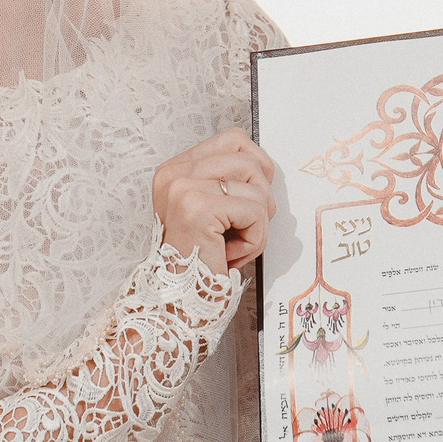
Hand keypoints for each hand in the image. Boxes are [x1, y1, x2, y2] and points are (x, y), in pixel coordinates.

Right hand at [153, 129, 277, 271]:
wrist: (182, 301)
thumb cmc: (204, 259)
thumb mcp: (216, 209)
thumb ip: (232, 181)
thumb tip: (268, 167)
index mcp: (175, 169)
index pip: (234, 140)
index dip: (257, 168)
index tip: (247, 202)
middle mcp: (173, 174)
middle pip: (249, 159)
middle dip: (261, 199)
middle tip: (242, 229)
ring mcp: (182, 188)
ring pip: (257, 186)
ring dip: (258, 223)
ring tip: (235, 244)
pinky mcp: (196, 209)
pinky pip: (255, 211)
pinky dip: (255, 239)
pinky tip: (232, 254)